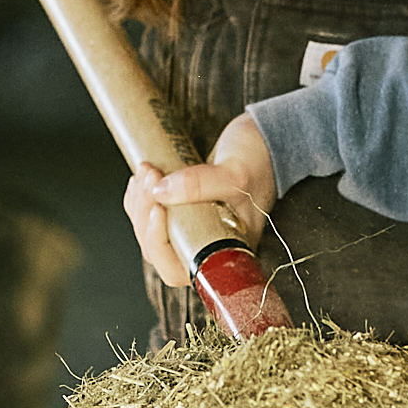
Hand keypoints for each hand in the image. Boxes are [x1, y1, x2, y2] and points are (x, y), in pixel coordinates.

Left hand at [125, 112, 277, 289]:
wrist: (268, 139)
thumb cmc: (261, 161)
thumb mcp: (235, 173)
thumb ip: (200, 184)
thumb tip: (160, 190)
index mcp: (225, 250)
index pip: (179, 268)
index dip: (158, 243)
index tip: (156, 208)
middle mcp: (207, 244)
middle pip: (158, 249)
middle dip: (144, 215)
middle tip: (149, 177)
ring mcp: (193, 227)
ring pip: (150, 231)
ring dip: (139, 202)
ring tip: (147, 170)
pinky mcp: (184, 209)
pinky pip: (151, 213)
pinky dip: (140, 196)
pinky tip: (144, 177)